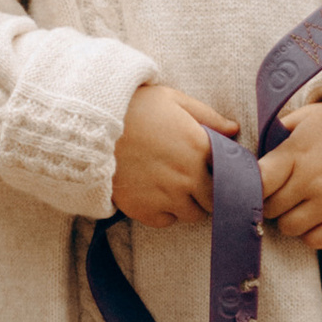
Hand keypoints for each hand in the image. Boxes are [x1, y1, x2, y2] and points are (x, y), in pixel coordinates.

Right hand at [110, 80, 240, 226]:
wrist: (88, 126)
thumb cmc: (132, 107)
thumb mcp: (173, 100)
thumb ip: (208, 116)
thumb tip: (234, 130)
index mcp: (199, 147)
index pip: (230, 173)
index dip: (224, 172)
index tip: (215, 168)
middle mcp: (188, 176)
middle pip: (214, 199)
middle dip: (208, 191)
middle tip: (194, 180)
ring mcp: (167, 196)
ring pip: (193, 214)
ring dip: (188, 204)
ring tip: (172, 187)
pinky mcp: (145, 210)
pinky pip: (167, 221)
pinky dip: (165, 213)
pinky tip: (154, 195)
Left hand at [257, 92, 321, 250]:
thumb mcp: (310, 115)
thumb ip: (279, 130)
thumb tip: (256, 150)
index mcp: (296, 153)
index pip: (258, 182)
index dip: (254, 185)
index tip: (263, 183)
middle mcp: (310, 181)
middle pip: (270, 208)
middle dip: (272, 202)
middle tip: (284, 193)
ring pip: (289, 227)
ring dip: (290, 219)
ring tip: (300, 205)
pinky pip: (315, 241)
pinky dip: (310, 233)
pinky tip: (316, 218)